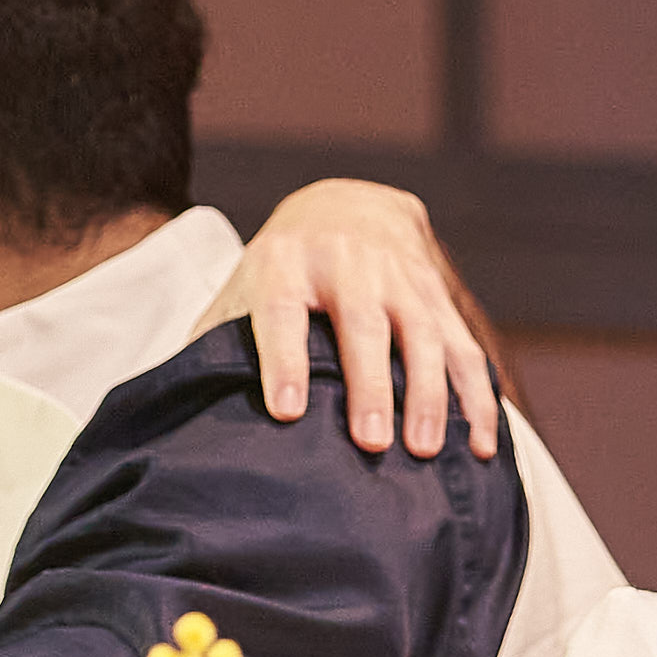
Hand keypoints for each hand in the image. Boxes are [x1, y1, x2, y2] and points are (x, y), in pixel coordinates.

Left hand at [210, 177, 504, 457]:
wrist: (348, 204)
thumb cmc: (282, 270)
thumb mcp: (243, 287)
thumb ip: (216, 339)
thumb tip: (177, 403)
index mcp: (285, 263)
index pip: (282, 312)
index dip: (284, 361)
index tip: (286, 412)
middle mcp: (347, 262)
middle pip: (363, 326)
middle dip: (370, 385)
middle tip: (371, 442)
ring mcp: (400, 276)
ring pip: (422, 336)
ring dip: (428, 396)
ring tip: (426, 451)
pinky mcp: (438, 296)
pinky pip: (462, 348)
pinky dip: (475, 397)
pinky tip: (479, 443)